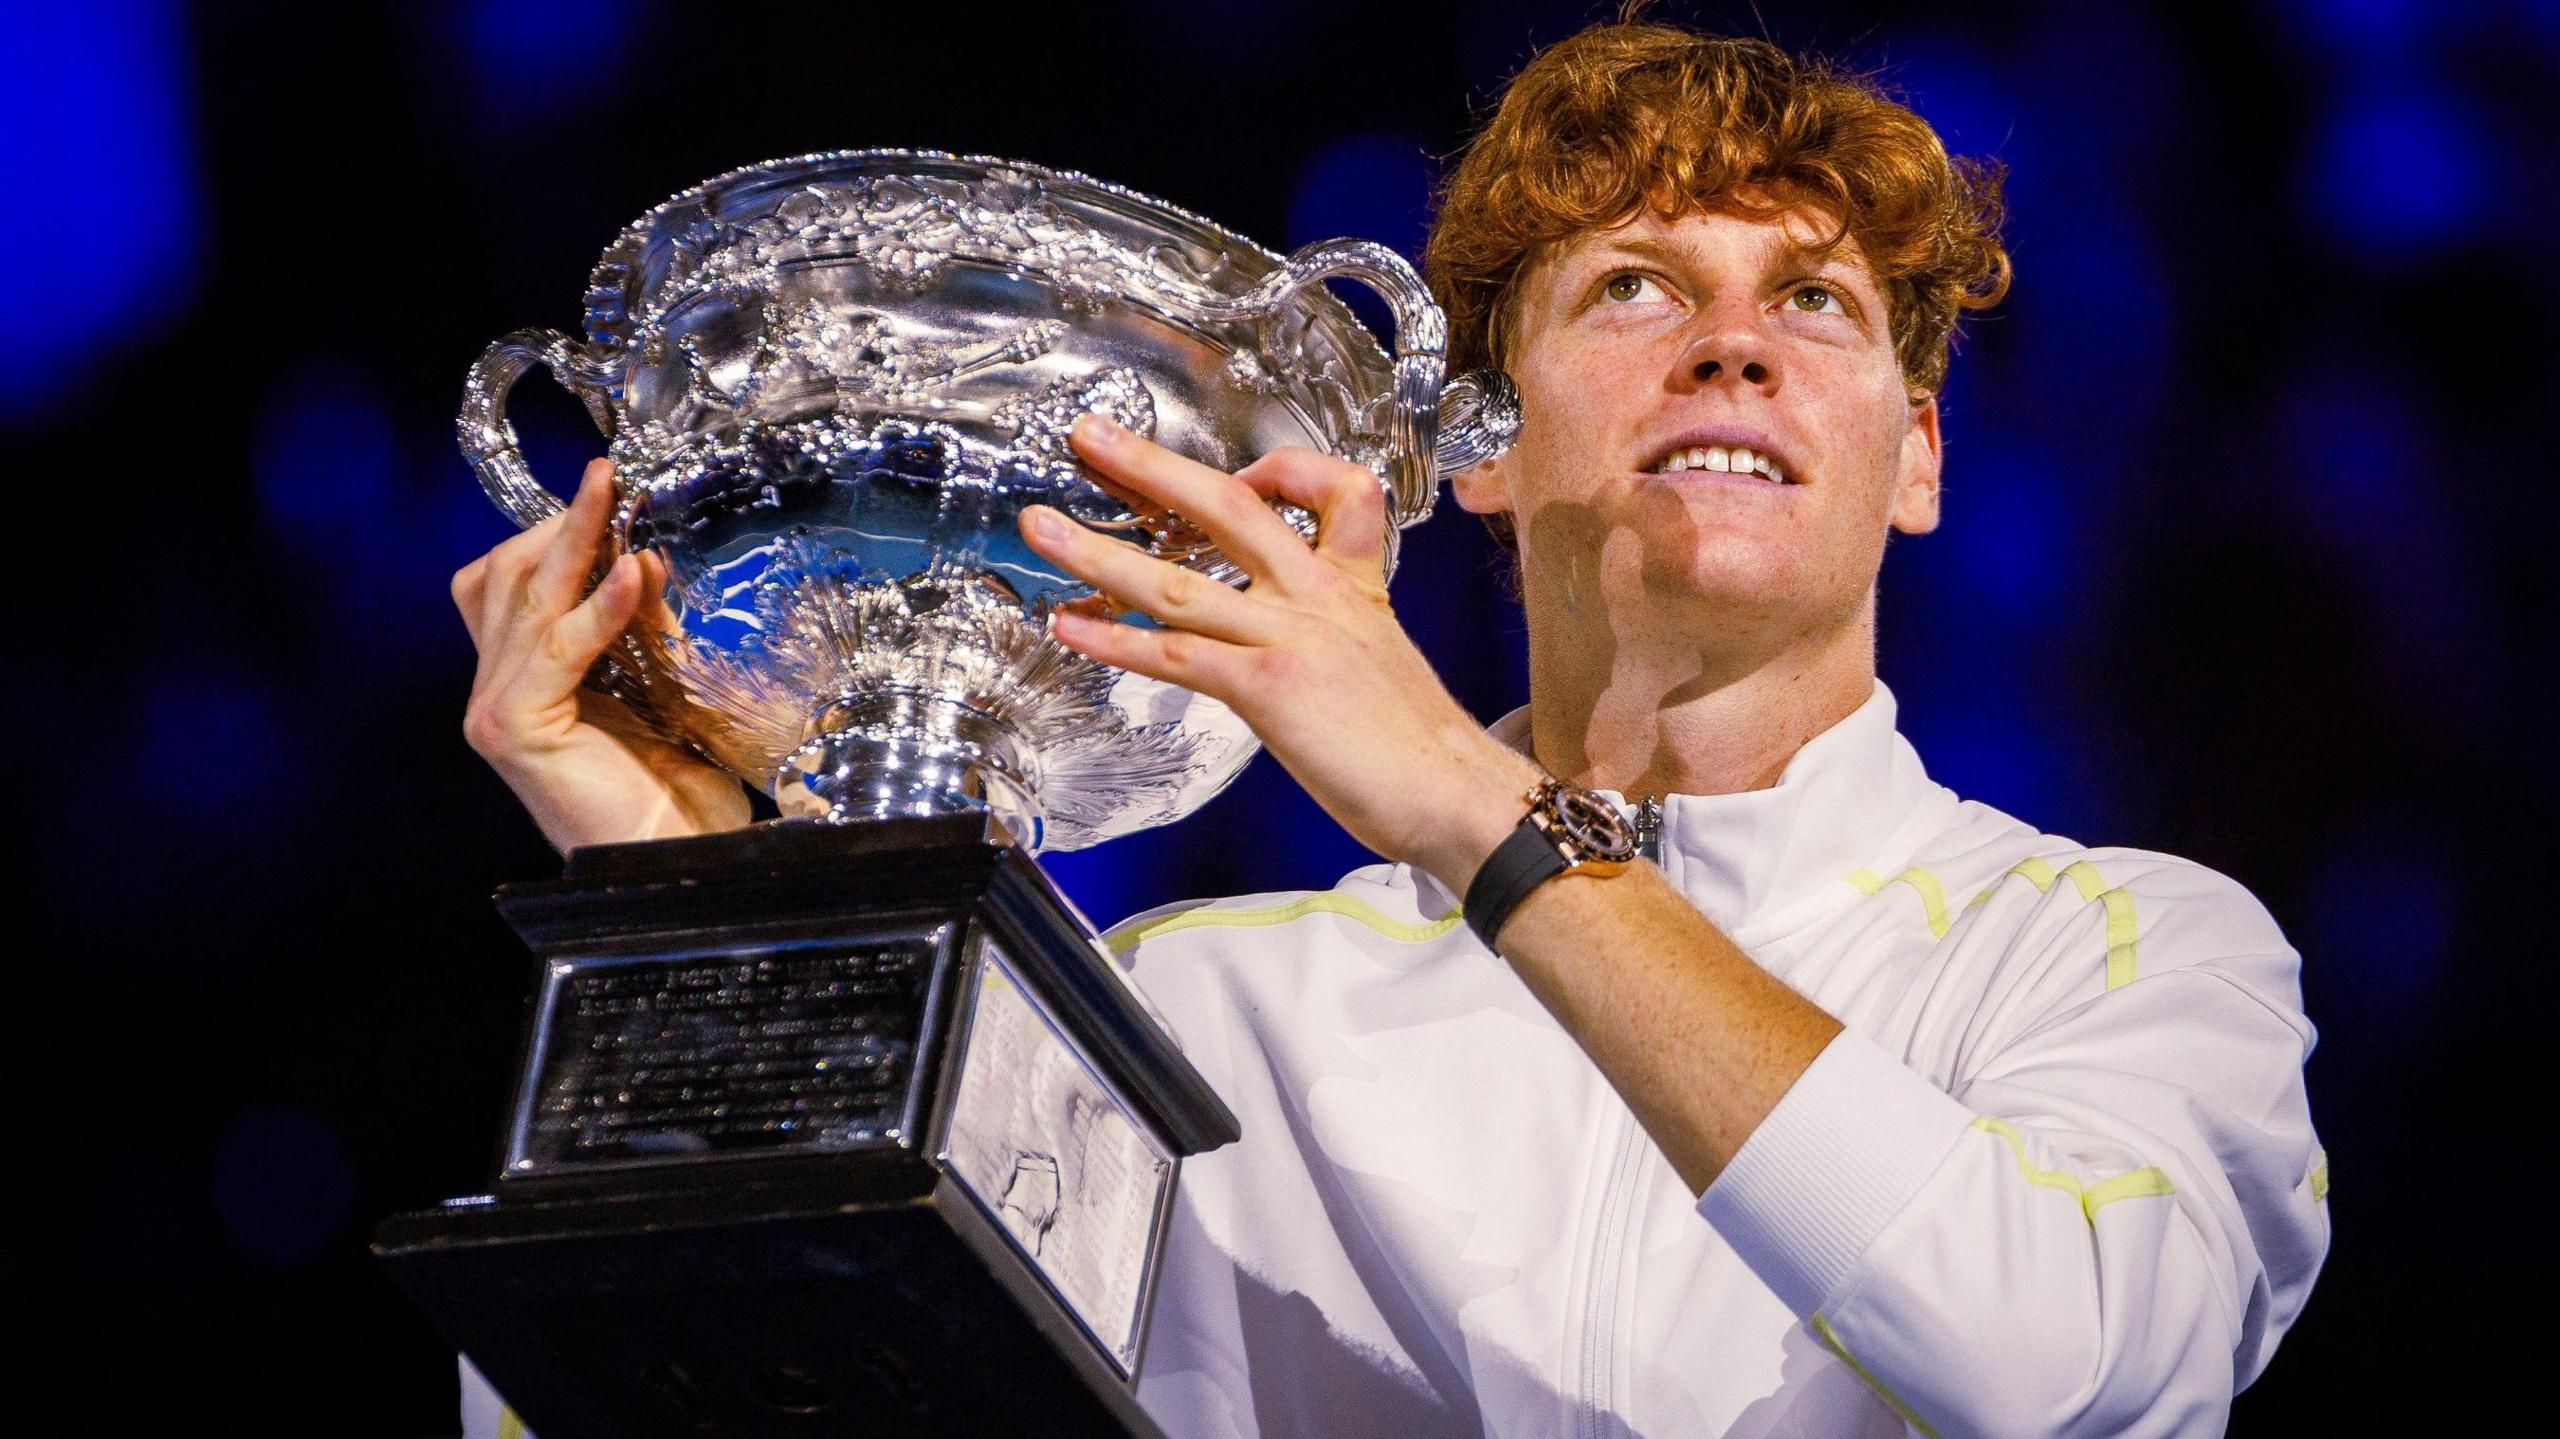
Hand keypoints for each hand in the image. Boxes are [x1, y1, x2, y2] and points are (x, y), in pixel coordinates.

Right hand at [451, 458, 749, 853]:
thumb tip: (644, 558)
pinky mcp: (514, 729)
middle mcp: (493, 693)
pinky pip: (556, 649)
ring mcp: (494, 711)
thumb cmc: (673, 793)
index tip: (609, 493)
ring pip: (525, 600)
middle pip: (507, 579)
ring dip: (574, 541)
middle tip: (607, 474)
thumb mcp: (660, 689)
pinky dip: (596, 608)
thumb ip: (639, 630)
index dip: (555, 534)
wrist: (675, 862)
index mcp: (519, 682)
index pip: (509, 583)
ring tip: (614, 495)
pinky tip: (634, 574)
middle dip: (560, 524)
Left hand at [1019, 415, 1540, 888]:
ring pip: (1181, 581)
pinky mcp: (1269, 687)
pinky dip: (1114, 638)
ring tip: (1041, 527)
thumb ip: (1334, 628)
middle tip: (1089, 435)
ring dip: (1099, 551)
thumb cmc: (1419, 746)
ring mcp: (1291, 637)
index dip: (1279, 469)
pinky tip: (1068, 625)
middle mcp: (1318, 595)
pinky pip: (1177, 654)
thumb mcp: (1382, 656)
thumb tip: (1290, 637)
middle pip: (1230, 507)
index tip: (1238, 476)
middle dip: (1152, 466)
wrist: (1457, 794)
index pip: (1330, 487)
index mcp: (1352, 583)